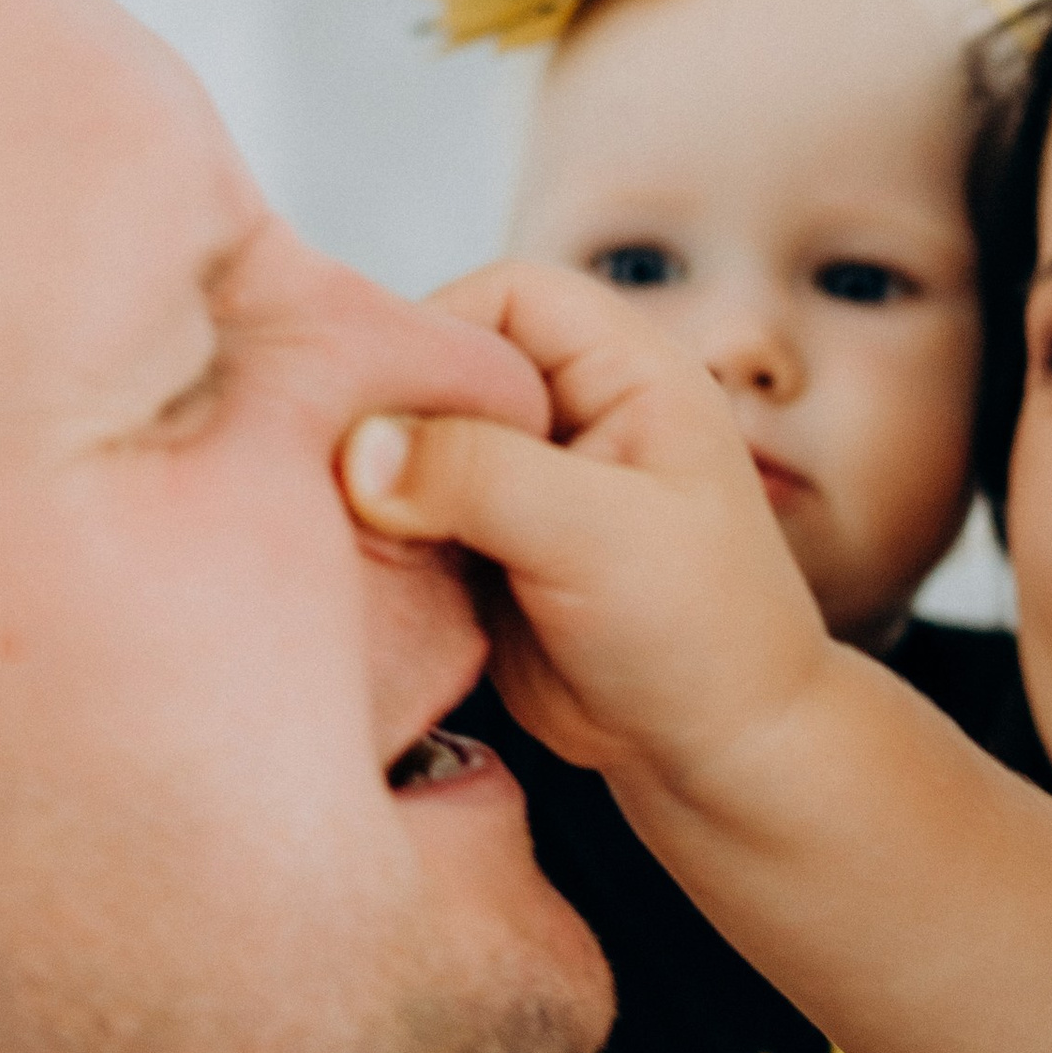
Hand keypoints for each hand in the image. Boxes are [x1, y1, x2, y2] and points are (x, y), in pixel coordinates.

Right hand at [340, 260, 834, 789]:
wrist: (718, 756)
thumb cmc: (701, 634)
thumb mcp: (599, 536)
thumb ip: (480, 475)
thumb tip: (358, 448)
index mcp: (629, 372)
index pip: (507, 297)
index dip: (435, 329)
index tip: (369, 397)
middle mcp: (573, 415)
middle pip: (447, 369)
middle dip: (388, 416)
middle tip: (333, 475)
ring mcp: (526, 486)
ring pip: (415, 448)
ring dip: (373, 488)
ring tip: (343, 534)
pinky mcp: (489, 553)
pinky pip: (408, 521)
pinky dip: (377, 543)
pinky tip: (359, 576)